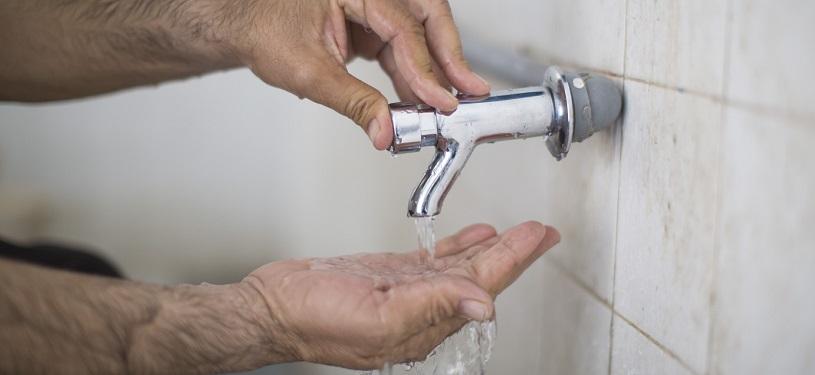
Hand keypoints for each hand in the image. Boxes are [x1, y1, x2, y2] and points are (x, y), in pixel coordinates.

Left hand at [227, 0, 490, 149]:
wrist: (246, 26)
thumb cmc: (266, 31)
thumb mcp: (307, 72)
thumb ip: (353, 102)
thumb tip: (384, 130)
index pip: (402, 28)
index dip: (426, 68)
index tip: (441, 101)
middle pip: (427, 16)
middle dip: (450, 55)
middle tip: (472, 90)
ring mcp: (373, 7)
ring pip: (420, 33)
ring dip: (436, 70)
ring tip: (450, 104)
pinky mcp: (372, 25)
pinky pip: (404, 48)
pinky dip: (414, 75)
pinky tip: (422, 100)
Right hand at [241, 221, 559, 369]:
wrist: (271, 308)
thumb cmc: (312, 321)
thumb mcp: (377, 315)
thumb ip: (432, 305)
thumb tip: (483, 304)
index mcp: (424, 323)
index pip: (482, 285)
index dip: (514, 259)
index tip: (539, 236)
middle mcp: (421, 310)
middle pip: (479, 275)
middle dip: (513, 252)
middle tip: (540, 232)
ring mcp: (405, 292)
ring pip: (460, 267)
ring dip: (491, 247)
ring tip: (518, 232)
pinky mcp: (387, 277)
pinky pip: (434, 261)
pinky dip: (458, 246)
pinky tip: (473, 236)